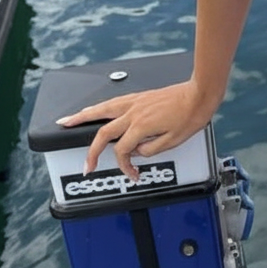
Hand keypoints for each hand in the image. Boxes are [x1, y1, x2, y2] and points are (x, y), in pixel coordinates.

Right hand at [56, 79, 220, 180]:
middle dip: (91, 152)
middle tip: (86, 166)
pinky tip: (93, 109)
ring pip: (101, 110)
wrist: (200, 93)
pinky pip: (112, 102)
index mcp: (141, 126)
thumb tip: (138, 152)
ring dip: (81, 117)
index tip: (134, 174)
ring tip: (66, 122)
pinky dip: (98, 107)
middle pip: (104, 133)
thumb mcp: (174, 141)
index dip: (125, 165)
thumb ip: (152, 149)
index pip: (123, 151)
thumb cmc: (192, 115)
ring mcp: (134, 102)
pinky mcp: (139, 96)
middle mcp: (133, 113)